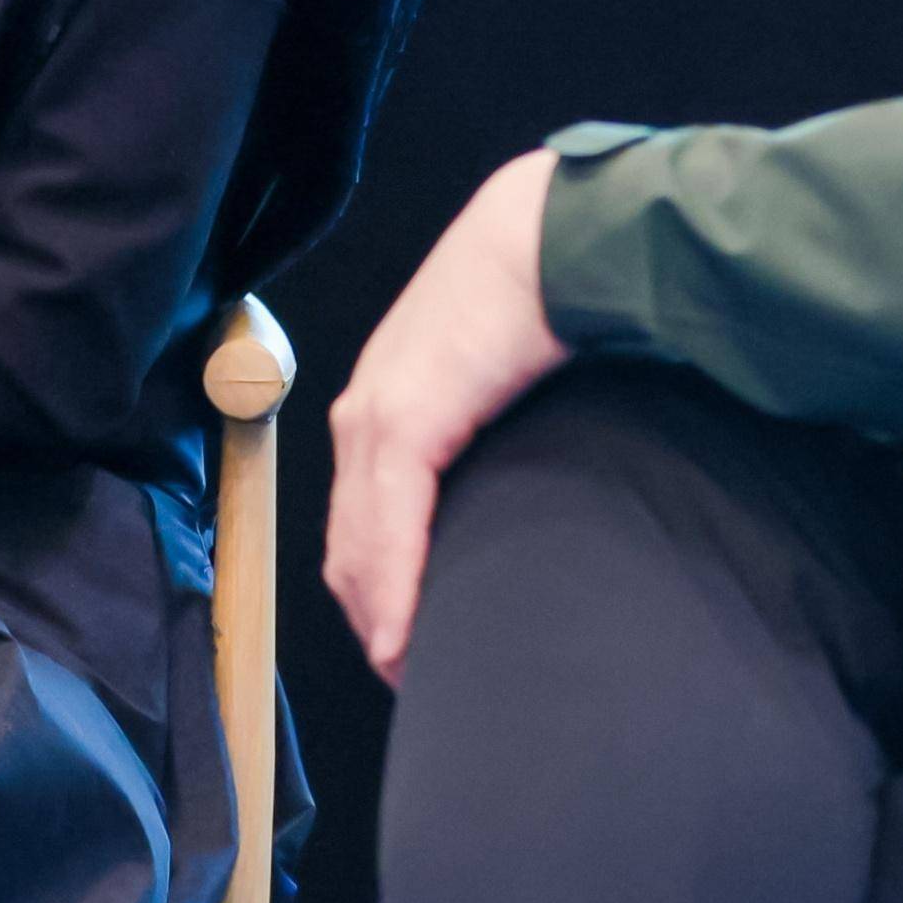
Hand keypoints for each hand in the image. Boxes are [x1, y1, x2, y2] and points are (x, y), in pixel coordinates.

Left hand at [323, 149, 572, 686]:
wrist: (553, 229)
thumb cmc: (545, 285)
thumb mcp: (503, 364)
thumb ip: (492, 416)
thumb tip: (521, 463)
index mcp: (387, 393)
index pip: (360, 511)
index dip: (378, 582)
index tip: (408, 638)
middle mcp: (365, 408)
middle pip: (349, 541)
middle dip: (374, 613)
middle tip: (412, 672)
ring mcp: (378, 416)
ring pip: (359, 547)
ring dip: (380, 617)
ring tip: (411, 673)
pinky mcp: (408, 422)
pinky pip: (389, 531)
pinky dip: (395, 592)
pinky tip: (405, 639)